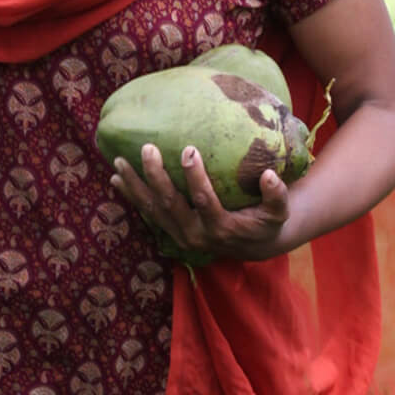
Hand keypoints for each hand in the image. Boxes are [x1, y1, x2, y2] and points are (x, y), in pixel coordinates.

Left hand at [110, 143, 297, 263]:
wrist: (253, 246)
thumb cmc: (265, 222)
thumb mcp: (278, 212)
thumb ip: (276, 195)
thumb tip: (269, 176)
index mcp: (220, 229)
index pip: (203, 202)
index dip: (195, 177)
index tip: (189, 150)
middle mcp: (195, 235)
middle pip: (170, 205)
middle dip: (156, 177)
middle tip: (147, 148)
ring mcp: (179, 234)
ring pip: (152, 210)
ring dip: (134, 186)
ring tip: (118, 163)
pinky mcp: (170, 231)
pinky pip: (147, 213)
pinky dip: (132, 196)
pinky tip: (116, 179)